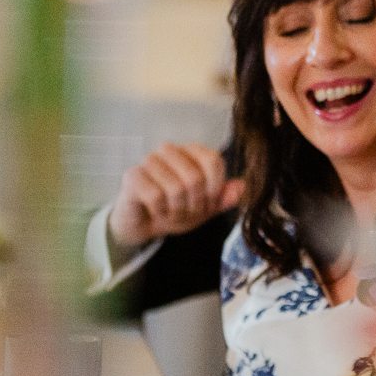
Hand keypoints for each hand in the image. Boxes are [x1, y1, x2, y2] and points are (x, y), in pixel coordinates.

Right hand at [109, 143, 241, 245]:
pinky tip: (155, 212)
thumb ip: (224, 198)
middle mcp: (170, 150)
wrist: (143, 225)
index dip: (214, 189)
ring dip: (176, 211)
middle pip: (195, 177)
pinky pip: (155, 197)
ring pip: (175, 189)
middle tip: (185, 212)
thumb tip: (243, 187)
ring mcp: (149, 160)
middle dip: (194, 205)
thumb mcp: (204, 208)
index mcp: (192, 151)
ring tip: (170, 213)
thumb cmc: (174, 210)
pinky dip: (160, 212)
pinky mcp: (132, 175)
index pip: (214, 161)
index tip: (208, 203)